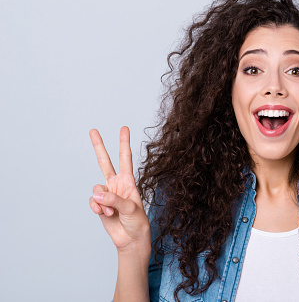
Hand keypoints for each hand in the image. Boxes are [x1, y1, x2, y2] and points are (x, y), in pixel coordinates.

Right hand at [89, 126, 149, 252]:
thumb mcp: (130, 208)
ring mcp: (107, 194)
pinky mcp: (100, 205)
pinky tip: (104, 213)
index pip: (125, 158)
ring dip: (102, 200)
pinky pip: (93, 201)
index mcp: (128, 181)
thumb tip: (96, 194)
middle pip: (105, 162)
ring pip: (96, 188)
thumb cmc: (137, 222)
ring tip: (111, 211)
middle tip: (92, 130)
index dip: (124, 143)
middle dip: (99, 146)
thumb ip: (114, 199)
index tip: (124, 128)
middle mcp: (116, 184)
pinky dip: (96, 207)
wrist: (131, 239)